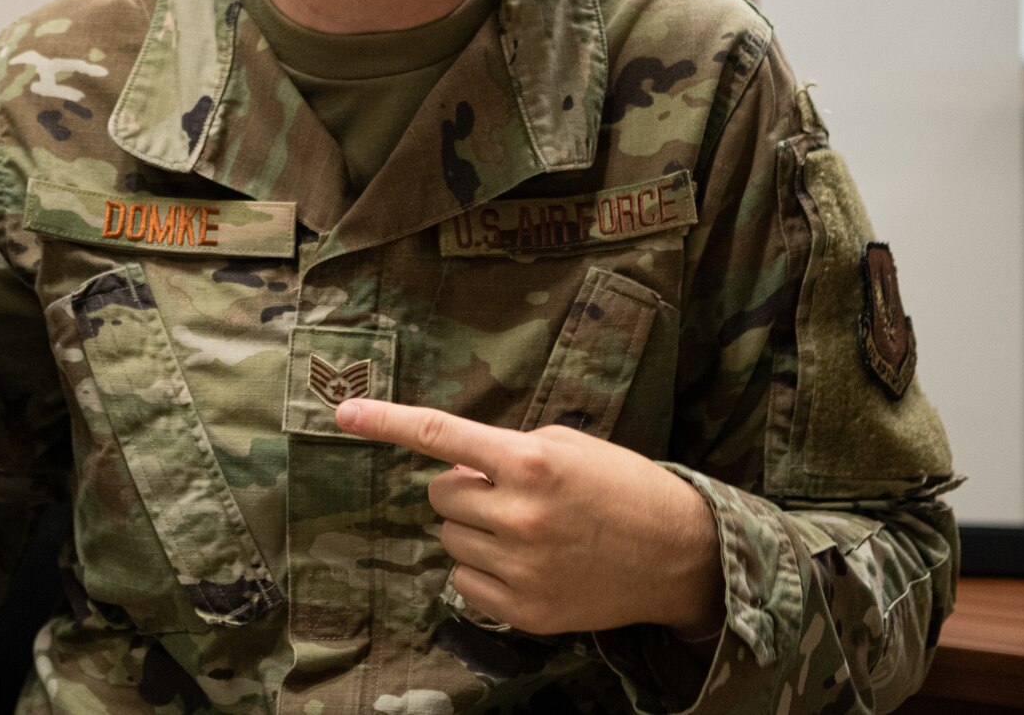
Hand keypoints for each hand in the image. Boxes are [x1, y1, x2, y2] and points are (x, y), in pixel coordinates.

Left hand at [335, 398, 723, 637]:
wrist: (681, 555)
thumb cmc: (621, 487)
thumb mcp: (566, 446)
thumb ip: (503, 450)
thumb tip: (450, 468)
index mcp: (529, 462)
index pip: (439, 436)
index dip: (385, 422)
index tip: (342, 413)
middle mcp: (519, 515)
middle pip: (439, 495)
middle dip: (463, 489)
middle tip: (508, 493)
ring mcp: (521, 567)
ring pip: (450, 538)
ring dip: (475, 530)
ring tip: (529, 530)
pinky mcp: (525, 610)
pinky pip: (464, 582)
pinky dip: (483, 570)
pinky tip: (526, 563)